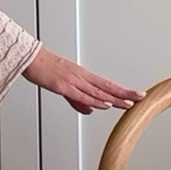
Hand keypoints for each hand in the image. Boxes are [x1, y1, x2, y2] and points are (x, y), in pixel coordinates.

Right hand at [22, 47, 144, 115]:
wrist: (30, 59)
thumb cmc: (45, 69)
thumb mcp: (64, 87)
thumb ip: (77, 100)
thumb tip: (91, 110)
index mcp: (83, 75)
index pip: (107, 85)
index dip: (122, 90)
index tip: (134, 94)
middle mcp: (81, 77)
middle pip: (107, 87)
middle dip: (125, 93)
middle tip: (140, 97)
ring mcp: (73, 80)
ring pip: (98, 92)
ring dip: (114, 98)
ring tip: (128, 104)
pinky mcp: (64, 85)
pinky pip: (82, 95)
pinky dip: (95, 100)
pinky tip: (105, 104)